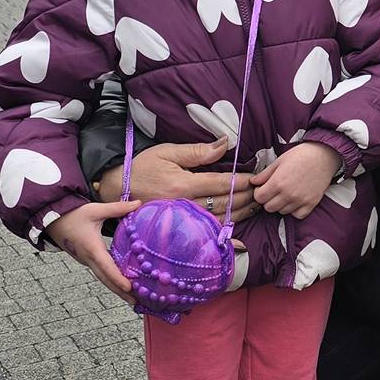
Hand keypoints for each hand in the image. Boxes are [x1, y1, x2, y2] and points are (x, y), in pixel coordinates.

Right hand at [46, 199, 140, 303]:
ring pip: (102, 278)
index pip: (106, 267)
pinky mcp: (86, 260)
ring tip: (132, 299)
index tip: (129, 287)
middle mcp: (88, 258)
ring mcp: (86, 261)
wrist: (52, 219)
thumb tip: (138, 203)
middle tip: (136, 302)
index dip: (118, 278)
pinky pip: (100, 273)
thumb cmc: (74, 214)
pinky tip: (121, 285)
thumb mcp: (96, 210)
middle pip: (106, 279)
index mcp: (91, 248)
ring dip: (116, 289)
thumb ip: (117, 208)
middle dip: (120, 291)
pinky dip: (110, 281)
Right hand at [95, 136, 258, 222]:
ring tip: (256, 206)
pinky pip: (205, 234)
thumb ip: (198, 151)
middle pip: (225, 204)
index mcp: (182, 185)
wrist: (116, 190)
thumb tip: (225, 143)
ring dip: (240, 214)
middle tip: (263, 192)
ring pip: (219, 220)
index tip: (256, 178)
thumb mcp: (168, 152)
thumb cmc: (142, 167)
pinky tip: (238, 236)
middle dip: (247, 198)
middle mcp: (184, 206)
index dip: (243, 182)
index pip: (222, 184)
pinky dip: (224, 235)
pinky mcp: (177, 231)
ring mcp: (180, 221)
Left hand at [252, 141, 341, 218]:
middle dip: (268, 200)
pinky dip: (294, 210)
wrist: (324, 156)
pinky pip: (297, 215)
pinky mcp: (311, 203)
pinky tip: (295, 201)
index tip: (263, 188)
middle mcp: (288, 194)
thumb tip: (254, 182)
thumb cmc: (301, 155)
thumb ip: (265, 174)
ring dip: (281, 205)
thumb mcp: (279, 161)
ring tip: (285, 193)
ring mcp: (300, 200)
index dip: (259, 193)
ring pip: (282, 212)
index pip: (259, 198)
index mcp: (278, 182)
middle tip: (274, 191)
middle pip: (269, 208)